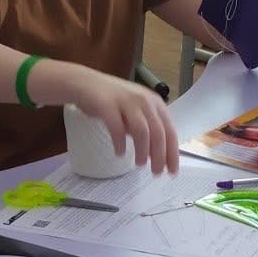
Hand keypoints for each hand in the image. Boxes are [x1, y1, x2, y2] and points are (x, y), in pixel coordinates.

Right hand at [42, 64, 179, 174]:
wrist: (84, 83)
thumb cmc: (112, 101)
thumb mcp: (135, 112)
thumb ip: (146, 130)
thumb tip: (156, 155)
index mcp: (154, 103)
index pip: (169, 131)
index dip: (172, 153)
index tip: (172, 171)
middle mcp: (143, 100)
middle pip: (158, 132)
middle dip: (160, 156)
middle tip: (157, 172)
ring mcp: (126, 102)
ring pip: (142, 131)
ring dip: (143, 151)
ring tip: (140, 164)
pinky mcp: (107, 105)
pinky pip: (117, 128)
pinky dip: (120, 143)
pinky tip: (119, 153)